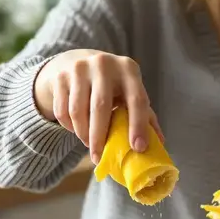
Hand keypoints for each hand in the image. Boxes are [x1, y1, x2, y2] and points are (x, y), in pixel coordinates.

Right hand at [34, 49, 163, 162]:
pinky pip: (63, 111)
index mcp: (128, 69)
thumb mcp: (130, 91)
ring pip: (77, 111)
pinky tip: (77, 130)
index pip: (137, 99)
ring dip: (83, 134)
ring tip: (89, 144)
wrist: (77, 61)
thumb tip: (159, 144)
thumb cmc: (112, 84)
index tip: (138, 148)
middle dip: (100, 137)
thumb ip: (145, 115)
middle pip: (101, 106)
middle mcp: (104, 64)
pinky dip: (69, 127)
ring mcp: (79, 68)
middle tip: (99, 158)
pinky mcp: (60, 77)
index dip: (138, 124)